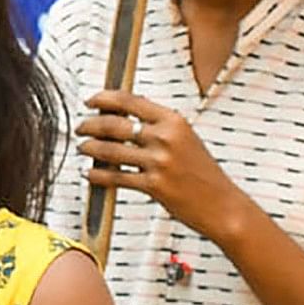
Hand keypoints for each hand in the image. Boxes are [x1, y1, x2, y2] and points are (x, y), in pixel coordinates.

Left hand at [77, 91, 246, 241]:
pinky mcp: (154, 186)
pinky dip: (98, 175)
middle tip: (80, 128)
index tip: (90, 101)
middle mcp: (166, 138)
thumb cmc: (203, 173)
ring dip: (90, 148)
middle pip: (114, 125)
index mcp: (174, 121)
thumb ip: (159, 126)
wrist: (223, 205)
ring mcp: (160, 162)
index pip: (130, 101)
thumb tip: (126, 115)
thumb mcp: (187, 139)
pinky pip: (116, 177)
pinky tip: (89, 173)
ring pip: (110, 151)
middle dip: (90, 125)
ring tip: (82, 148)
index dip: (104, 98)